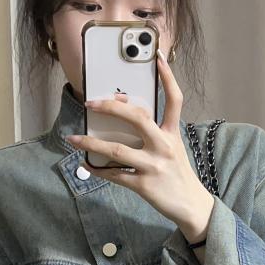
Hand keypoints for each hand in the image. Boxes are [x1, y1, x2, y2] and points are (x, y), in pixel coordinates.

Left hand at [64, 50, 213, 236]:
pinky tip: (87, 164)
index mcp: (172, 133)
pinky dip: (97, 169)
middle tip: (91, 104)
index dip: (167, 77)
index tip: (157, 57)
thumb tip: (125, 119)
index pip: (174, 100)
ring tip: (73, 139)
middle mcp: (164, 146)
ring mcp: (153, 165)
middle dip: (111, 107)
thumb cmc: (177, 174)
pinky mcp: (143, 185)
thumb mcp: (173, 148)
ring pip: (116, 149)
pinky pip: (114, 174)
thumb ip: (155, 133)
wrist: (191, 206)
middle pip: (137, 117)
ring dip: (90, 142)